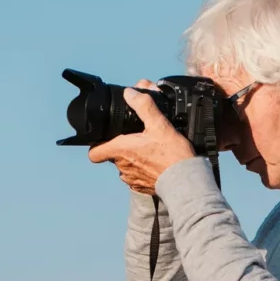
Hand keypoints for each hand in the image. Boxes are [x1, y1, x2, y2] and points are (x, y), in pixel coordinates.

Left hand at [87, 80, 195, 194]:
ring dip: (132, 159)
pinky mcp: (141, 187)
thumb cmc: (172, 155)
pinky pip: (136, 177)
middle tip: (136, 138)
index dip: (97, 145)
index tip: (106, 138)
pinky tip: (155, 163)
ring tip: (148, 151)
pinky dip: (142, 170)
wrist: (186, 180)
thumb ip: (143, 105)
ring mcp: (131, 179)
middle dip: (121, 147)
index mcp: (121, 150)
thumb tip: (130, 93)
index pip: (94, 153)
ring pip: (124, 166)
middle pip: (112, 155)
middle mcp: (122, 167)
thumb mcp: (159, 124)